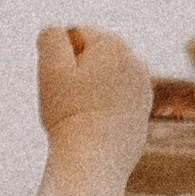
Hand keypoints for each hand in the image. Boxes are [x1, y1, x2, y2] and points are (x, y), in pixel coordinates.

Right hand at [37, 23, 150, 170]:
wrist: (94, 162)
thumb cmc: (70, 114)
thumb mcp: (50, 66)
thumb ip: (51, 36)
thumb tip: (59, 32)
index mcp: (116, 45)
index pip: (75, 36)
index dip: (60, 59)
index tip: (63, 84)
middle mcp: (137, 63)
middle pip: (91, 58)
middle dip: (77, 74)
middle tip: (70, 101)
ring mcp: (144, 91)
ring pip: (102, 80)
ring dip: (89, 92)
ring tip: (82, 115)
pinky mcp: (143, 115)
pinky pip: (112, 103)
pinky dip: (101, 110)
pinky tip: (94, 128)